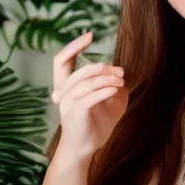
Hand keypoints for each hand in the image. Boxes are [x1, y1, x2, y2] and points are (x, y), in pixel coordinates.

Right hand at [51, 32, 128, 163]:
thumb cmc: (96, 122)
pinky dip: (104, 90)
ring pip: (85, 82)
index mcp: (66, 85)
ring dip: (106, 79)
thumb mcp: (109, 100)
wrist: (85, 148)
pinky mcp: (75, 114)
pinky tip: (116, 90)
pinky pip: (88, 97)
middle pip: (80, 71)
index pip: (61, 60)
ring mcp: (66, 104)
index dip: (73, 46)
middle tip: (121, 72)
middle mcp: (62, 92)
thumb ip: (112, 84)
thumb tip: (122, 75)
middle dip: (102, 67)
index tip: (89, 35)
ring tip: (121, 82)